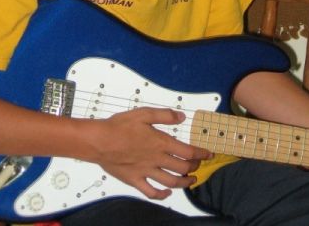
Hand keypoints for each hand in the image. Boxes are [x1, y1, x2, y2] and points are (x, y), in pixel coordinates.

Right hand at [81, 107, 212, 199]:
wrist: (100, 141)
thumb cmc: (120, 126)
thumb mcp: (144, 114)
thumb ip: (165, 115)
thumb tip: (181, 116)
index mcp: (161, 142)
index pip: (188, 151)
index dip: (201, 154)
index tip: (209, 154)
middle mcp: (156, 159)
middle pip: (182, 168)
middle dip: (194, 167)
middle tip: (198, 164)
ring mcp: (146, 172)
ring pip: (171, 182)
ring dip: (184, 183)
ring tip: (190, 181)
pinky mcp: (135, 180)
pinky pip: (151, 192)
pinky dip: (161, 196)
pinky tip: (166, 194)